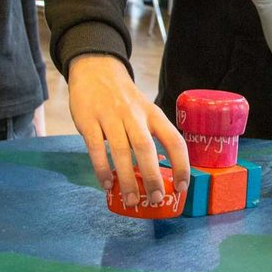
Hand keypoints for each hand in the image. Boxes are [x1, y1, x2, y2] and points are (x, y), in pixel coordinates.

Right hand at [66, 54, 188, 205]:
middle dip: (152, 176)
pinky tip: (107, 184)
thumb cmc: (124, 98)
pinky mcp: (89, 120)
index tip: (182, 187)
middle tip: (155, 199)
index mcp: (153, 114)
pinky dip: (102, 168)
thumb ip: (151, 135)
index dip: (181, 165)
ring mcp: (110, 117)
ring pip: (121, 150)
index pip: (174, 140)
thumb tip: (161, 173)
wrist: (96, 70)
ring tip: (131, 200)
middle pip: (146, 147)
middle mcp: (134, 115)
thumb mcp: (145, 110)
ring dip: (127, 178)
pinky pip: (96, 148)